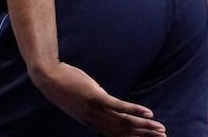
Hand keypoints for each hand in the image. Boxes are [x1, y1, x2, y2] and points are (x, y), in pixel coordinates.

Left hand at [31, 62, 164, 135]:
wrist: (47, 76)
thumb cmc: (63, 86)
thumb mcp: (80, 102)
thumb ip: (94, 109)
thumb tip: (107, 110)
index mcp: (91, 122)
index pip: (117, 136)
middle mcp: (95, 119)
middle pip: (124, 132)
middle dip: (144, 135)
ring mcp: (95, 108)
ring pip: (124, 122)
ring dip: (144, 126)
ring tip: (160, 129)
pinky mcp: (95, 96)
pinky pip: (118, 106)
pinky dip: (134, 110)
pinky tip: (148, 113)